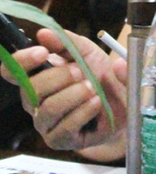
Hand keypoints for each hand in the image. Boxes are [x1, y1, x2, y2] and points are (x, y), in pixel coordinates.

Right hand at [0, 28, 127, 153]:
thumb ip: (67, 42)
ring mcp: (45, 122)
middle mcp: (36, 101)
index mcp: (38, 76)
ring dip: (73, 95)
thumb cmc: (102, 77)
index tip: (43, 52)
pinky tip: (96, 104)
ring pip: (47, 109)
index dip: (22, 61)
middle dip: (59, 77)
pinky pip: (63, 128)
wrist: (125, 103)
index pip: (12, 70)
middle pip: (29, 90)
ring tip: (92, 89)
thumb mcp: (89, 52)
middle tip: (81, 72)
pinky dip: (83, 112)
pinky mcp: (59, 140)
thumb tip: (43, 33)